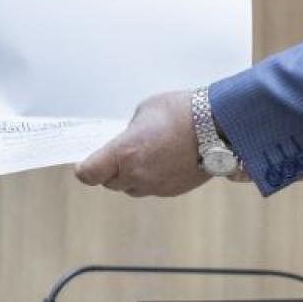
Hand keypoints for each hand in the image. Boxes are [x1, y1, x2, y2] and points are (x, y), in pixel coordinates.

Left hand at [73, 90, 206, 197]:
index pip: (88, 174)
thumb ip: (129, 131)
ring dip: (131, 176)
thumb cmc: (180, 111)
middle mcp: (136, 174)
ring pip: (132, 188)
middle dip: (110, 170)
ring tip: (143, 155)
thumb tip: (128, 140)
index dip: (84, 169)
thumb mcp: (144, 111)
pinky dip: (152, 178)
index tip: (85, 162)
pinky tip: (163, 160)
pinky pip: (153, 188)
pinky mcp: (173, 190)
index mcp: (123, 153)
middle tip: (117, 154)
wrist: (218, 126)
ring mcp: (156, 186)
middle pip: (110, 183)